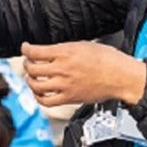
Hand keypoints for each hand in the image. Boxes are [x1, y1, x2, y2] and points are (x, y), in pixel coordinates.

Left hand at [21, 41, 146, 106]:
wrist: (121, 77)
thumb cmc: (108, 59)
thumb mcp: (84, 45)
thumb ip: (64, 49)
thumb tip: (50, 51)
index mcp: (65, 53)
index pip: (34, 52)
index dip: (25, 49)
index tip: (25, 48)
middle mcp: (62, 69)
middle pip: (31, 68)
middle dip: (26, 64)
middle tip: (28, 62)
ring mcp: (65, 85)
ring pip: (36, 85)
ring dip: (30, 81)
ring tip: (33, 78)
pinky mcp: (69, 98)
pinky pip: (46, 101)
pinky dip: (39, 97)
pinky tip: (40, 93)